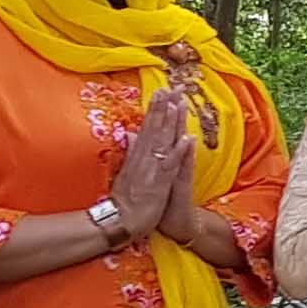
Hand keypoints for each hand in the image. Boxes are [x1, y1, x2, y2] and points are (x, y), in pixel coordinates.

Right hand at [110, 89, 189, 235]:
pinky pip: (170, 164)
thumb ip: (130, 151)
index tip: (161, 91)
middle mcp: (144, 158)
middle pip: (155, 128)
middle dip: (163, 107)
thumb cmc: (126, 199)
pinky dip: (179, 151)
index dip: (155, 110)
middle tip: (172, 86)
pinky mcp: (159, 182)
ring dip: (170, 122)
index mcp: (137, 156)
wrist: (120, 221)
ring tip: (178, 102)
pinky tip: (187, 138)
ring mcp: (152, 169)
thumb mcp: (127, 171)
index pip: (147, 128)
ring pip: (163, 141)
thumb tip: (130, 133)